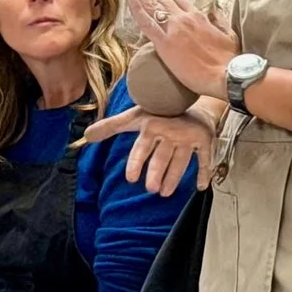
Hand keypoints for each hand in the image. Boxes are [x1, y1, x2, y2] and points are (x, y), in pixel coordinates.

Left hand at [80, 106, 213, 196]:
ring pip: (181, 161)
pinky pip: (204, 158)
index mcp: (151, 126)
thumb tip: (86, 136)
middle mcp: (170, 132)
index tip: (130, 178)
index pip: (142, 147)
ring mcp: (188, 137)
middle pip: (161, 157)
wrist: (191, 99)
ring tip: (165, 192)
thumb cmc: (159, 112)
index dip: (136, 162)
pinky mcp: (203, 140)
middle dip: (156, 173)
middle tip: (151, 189)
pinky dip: (204, 172)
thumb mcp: (134, 116)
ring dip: (174, 178)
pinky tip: (201, 187)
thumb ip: (111, 127)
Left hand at [126, 0, 238, 97]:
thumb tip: (217, 11)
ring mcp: (173, 29)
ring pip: (151, 4)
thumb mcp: (229, 35)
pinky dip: (137, 9)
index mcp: (197, 16)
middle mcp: (183, 18)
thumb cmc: (229, 60)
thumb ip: (220, 20)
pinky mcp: (165, 44)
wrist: (227, 76)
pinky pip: (146, 23)